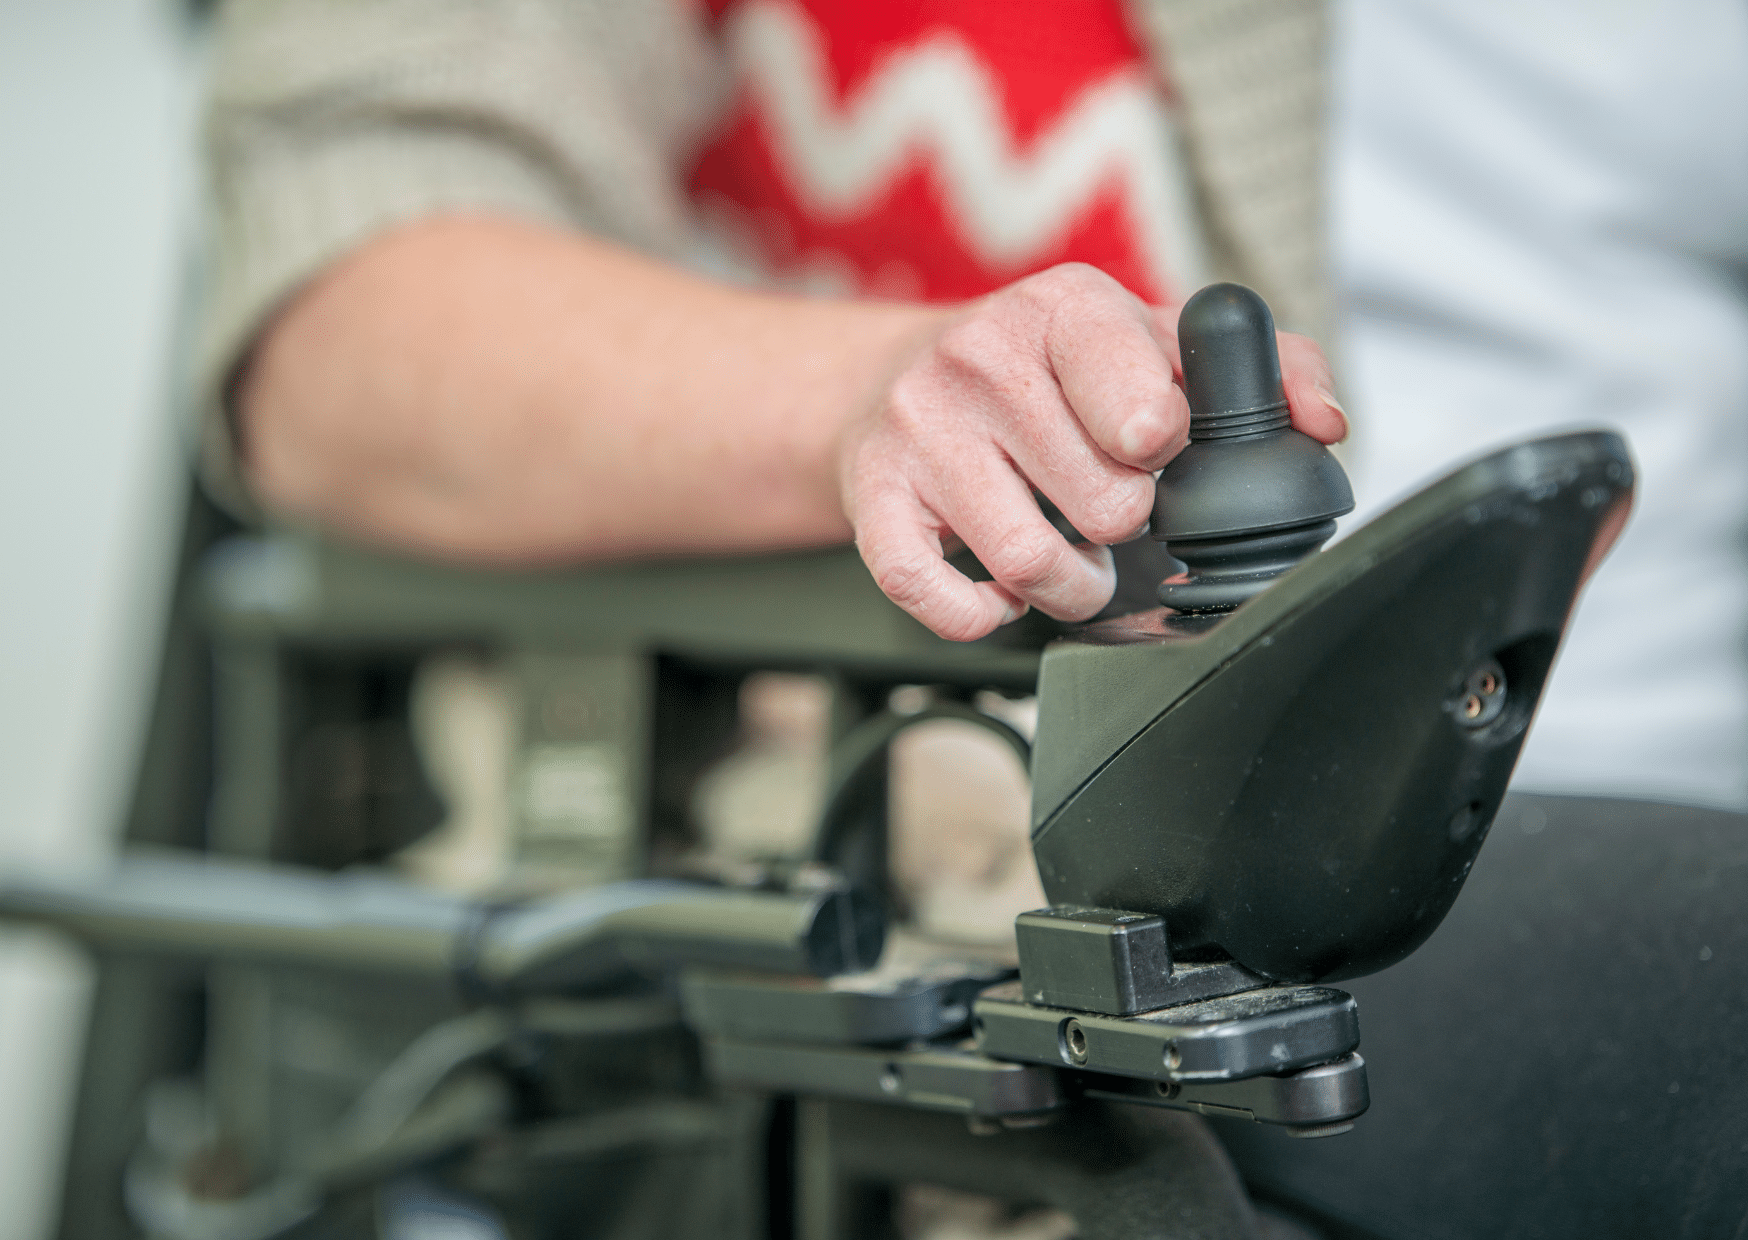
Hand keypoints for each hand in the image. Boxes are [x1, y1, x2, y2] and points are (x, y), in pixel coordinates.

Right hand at [837, 264, 1348, 640]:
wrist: (885, 384)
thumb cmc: (1038, 372)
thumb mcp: (1145, 339)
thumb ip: (1259, 367)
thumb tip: (1322, 424)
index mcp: (1061, 308)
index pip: (1147, 410)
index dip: (1166, 450)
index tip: (1151, 447)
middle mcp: (979, 359)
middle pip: (1106, 506)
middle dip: (1122, 526)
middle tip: (1103, 505)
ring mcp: (918, 432)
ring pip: (1032, 564)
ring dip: (1070, 585)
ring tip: (1066, 553)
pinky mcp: (871, 499)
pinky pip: (939, 599)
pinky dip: (982, 615)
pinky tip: (994, 583)